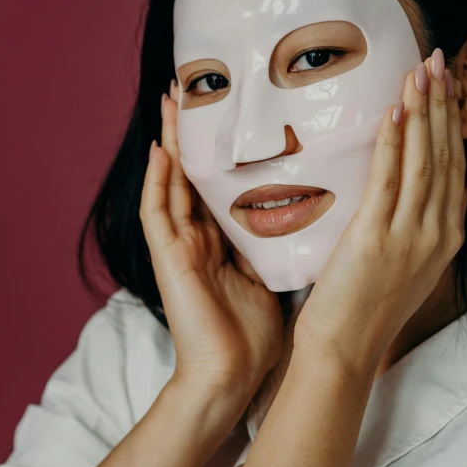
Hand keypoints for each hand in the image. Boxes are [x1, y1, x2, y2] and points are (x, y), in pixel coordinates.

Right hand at [140, 81, 283, 400]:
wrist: (231, 376)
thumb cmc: (253, 335)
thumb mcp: (271, 275)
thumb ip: (277, 243)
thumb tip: (309, 213)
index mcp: (222, 241)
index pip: (218, 183)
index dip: (221, 148)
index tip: (230, 112)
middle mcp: (197, 237)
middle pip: (191, 173)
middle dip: (191, 133)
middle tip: (194, 90)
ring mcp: (179, 247)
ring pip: (170, 183)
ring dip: (169, 142)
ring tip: (172, 102)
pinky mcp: (168, 260)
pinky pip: (158, 213)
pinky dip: (158, 182)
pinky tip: (162, 151)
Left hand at [293, 50, 466, 377]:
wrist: (345, 346)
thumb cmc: (371, 305)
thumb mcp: (417, 265)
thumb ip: (437, 225)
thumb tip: (456, 189)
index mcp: (447, 235)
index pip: (454, 166)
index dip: (451, 122)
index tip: (446, 87)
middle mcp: (438, 231)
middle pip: (444, 155)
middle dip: (441, 104)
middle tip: (435, 62)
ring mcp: (411, 234)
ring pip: (422, 160)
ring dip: (422, 111)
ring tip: (419, 72)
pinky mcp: (377, 235)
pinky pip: (389, 177)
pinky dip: (394, 140)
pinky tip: (394, 110)